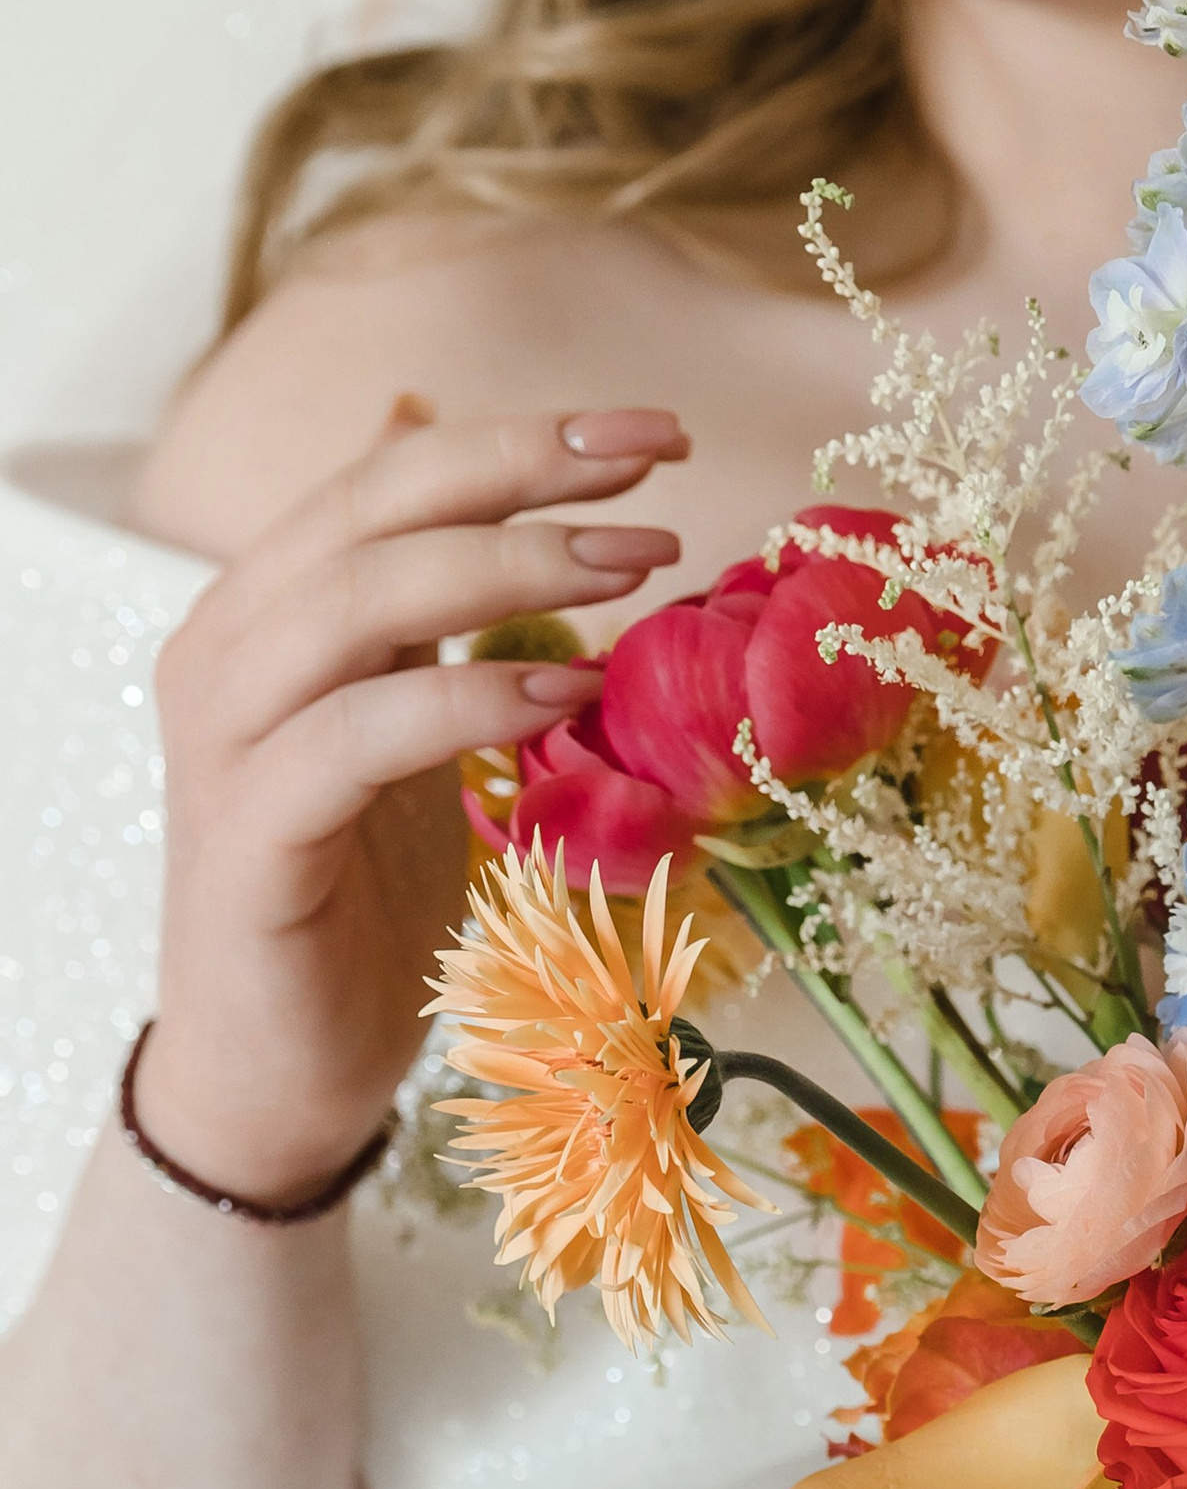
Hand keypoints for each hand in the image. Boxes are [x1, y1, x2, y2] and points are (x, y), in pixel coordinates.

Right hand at [144, 402, 689, 1203]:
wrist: (280, 1068)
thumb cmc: (357, 896)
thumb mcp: (400, 717)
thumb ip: (411, 593)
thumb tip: (418, 421)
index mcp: (268, 612)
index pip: (387, 479)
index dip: (518, 440)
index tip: (651, 433)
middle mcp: (227, 654)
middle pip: (370, 512)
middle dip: (522, 477)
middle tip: (659, 478)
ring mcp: (226, 746)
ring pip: (352, 602)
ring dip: (507, 569)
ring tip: (638, 567)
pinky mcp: (248, 843)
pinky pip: (349, 739)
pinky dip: (461, 702)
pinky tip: (564, 693)